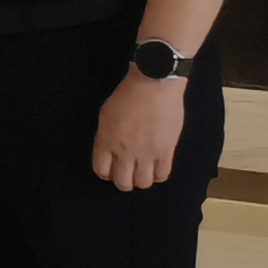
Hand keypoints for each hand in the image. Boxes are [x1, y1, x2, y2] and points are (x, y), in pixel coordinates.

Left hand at [91, 69, 183, 189]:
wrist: (153, 84)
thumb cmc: (127, 94)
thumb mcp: (106, 114)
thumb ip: (106, 135)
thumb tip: (110, 149)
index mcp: (106, 141)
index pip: (101, 170)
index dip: (105, 174)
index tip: (110, 170)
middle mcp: (125, 152)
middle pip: (122, 182)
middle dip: (123, 182)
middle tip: (128, 175)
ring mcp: (146, 153)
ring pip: (143, 183)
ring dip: (141, 181)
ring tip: (143, 172)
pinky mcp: (166, 151)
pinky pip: (163, 174)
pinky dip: (158, 176)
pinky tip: (157, 169)